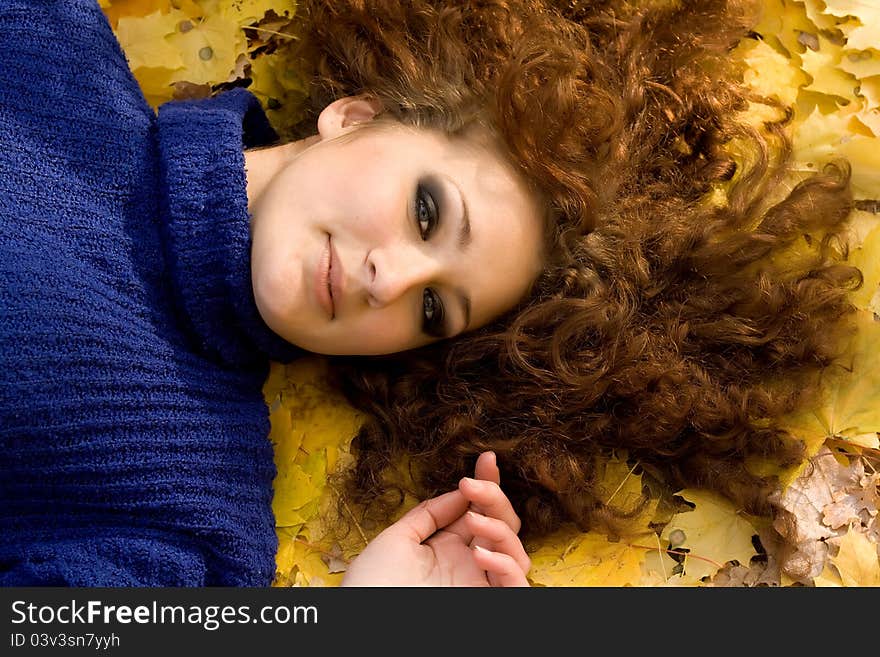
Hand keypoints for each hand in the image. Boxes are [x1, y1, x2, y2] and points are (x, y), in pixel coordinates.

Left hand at [340, 451, 530, 585]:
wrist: (366, 619)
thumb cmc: (374, 586)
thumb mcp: (396, 539)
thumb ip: (429, 514)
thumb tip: (460, 492)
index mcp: (449, 549)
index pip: (480, 511)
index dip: (488, 484)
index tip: (486, 459)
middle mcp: (470, 565)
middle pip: (504, 525)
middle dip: (493, 497)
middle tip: (471, 484)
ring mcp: (480, 585)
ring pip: (517, 552)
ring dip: (498, 528)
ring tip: (471, 520)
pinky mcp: (489, 603)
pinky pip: (517, 585)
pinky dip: (505, 565)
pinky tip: (478, 554)